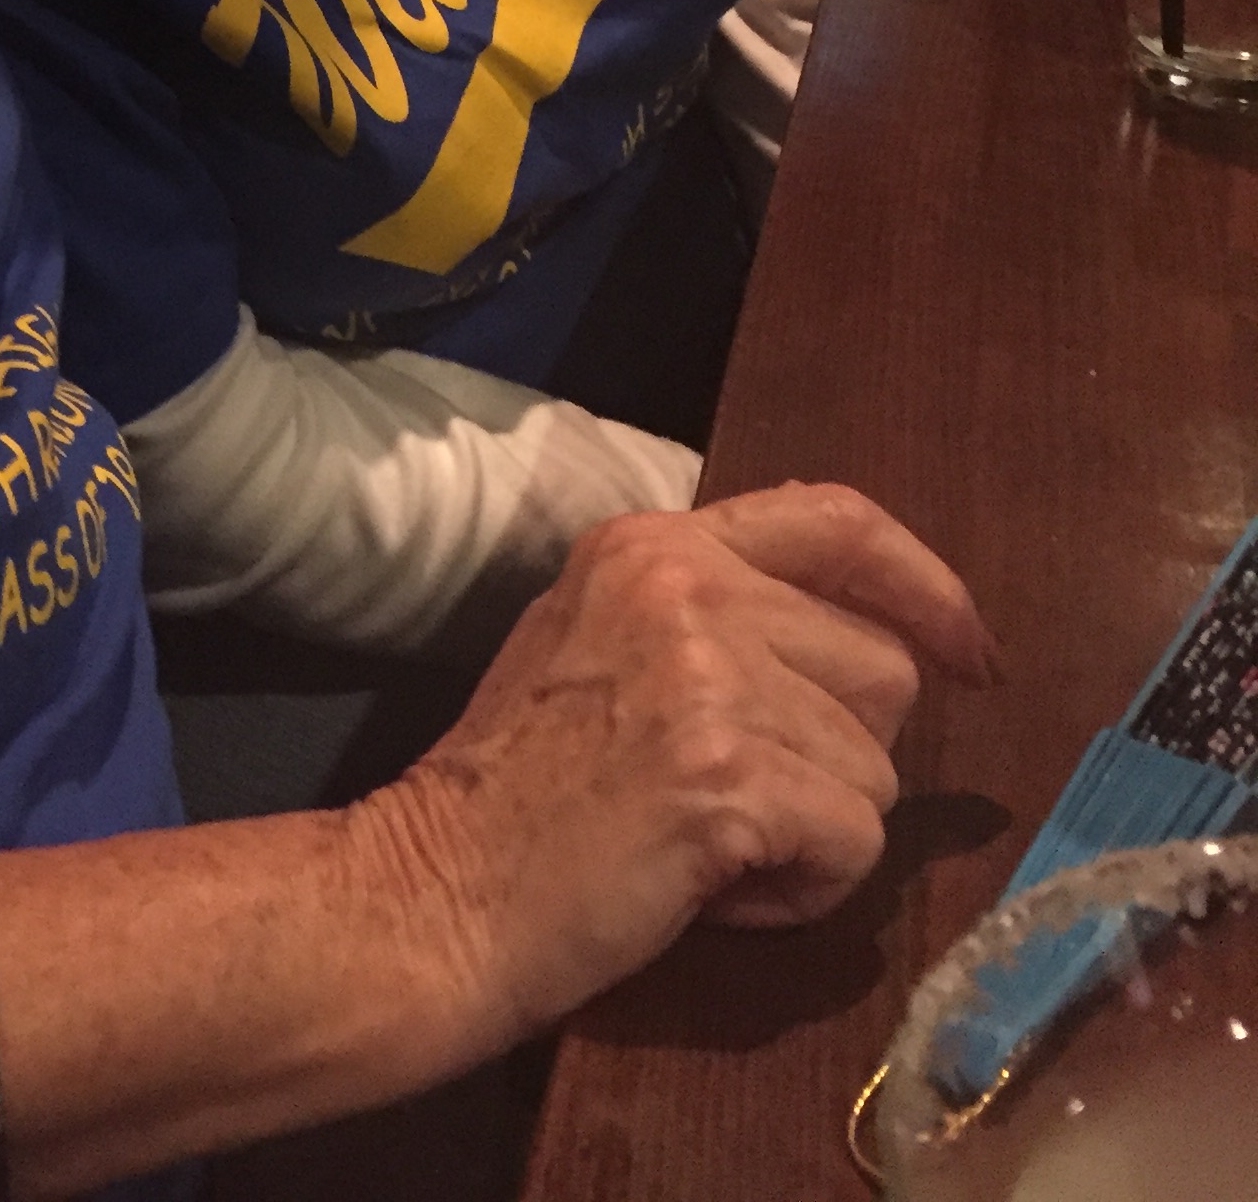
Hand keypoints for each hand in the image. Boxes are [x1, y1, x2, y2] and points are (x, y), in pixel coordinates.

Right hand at [350, 483, 998, 1065]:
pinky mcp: (729, 772)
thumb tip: (866, 645)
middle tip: (740, 800)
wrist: (439, 885)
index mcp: (657, 543)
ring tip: (712, 848)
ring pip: (876, 770)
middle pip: (884, 668)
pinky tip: (715, 889)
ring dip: (816, 831)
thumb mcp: (601, 641)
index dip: (926, 585)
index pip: (837, 520)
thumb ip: (712, 616)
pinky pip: (853, 843)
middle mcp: (687, 583)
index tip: (974, 651)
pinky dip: (804, 891)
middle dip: (841, 754)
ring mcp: (709, 672)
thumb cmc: (518, 786)